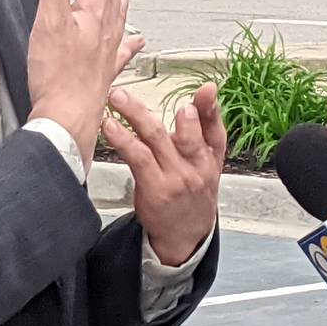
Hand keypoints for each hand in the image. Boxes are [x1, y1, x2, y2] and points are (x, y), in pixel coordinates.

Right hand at [27, 0, 144, 165]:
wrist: (67, 121)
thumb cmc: (58, 77)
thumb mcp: (49, 21)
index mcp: (95, 11)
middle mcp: (107, 28)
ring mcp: (107, 49)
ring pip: (121, 11)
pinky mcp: (103, 70)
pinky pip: (121, 48)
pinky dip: (128, 39)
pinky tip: (136, 41)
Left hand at [102, 83, 225, 265]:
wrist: (185, 235)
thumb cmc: (193, 191)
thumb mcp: (209, 162)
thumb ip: (206, 126)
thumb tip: (206, 90)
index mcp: (211, 157)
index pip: (216, 130)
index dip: (211, 108)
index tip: (206, 90)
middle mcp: (197, 167)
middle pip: (185, 132)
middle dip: (165, 108)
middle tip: (145, 90)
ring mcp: (176, 178)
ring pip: (156, 139)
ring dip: (135, 115)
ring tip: (117, 98)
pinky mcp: (155, 188)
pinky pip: (138, 157)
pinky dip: (123, 139)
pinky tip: (110, 126)